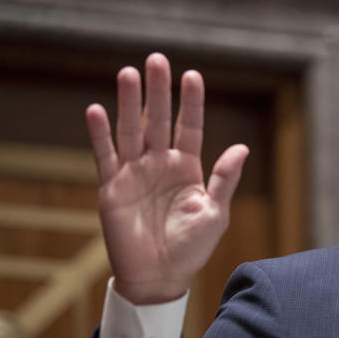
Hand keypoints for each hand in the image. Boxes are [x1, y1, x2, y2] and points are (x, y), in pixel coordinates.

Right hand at [85, 53, 248, 303]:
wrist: (159, 278)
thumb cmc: (191, 249)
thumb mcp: (214, 214)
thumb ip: (224, 180)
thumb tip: (242, 148)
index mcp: (187, 169)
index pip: (190, 128)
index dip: (191, 103)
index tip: (193, 75)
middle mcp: (160, 165)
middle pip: (158, 120)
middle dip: (158, 91)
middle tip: (156, 59)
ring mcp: (134, 174)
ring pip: (131, 130)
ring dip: (129, 103)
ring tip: (128, 73)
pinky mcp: (112, 188)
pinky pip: (105, 157)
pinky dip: (100, 135)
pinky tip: (96, 110)